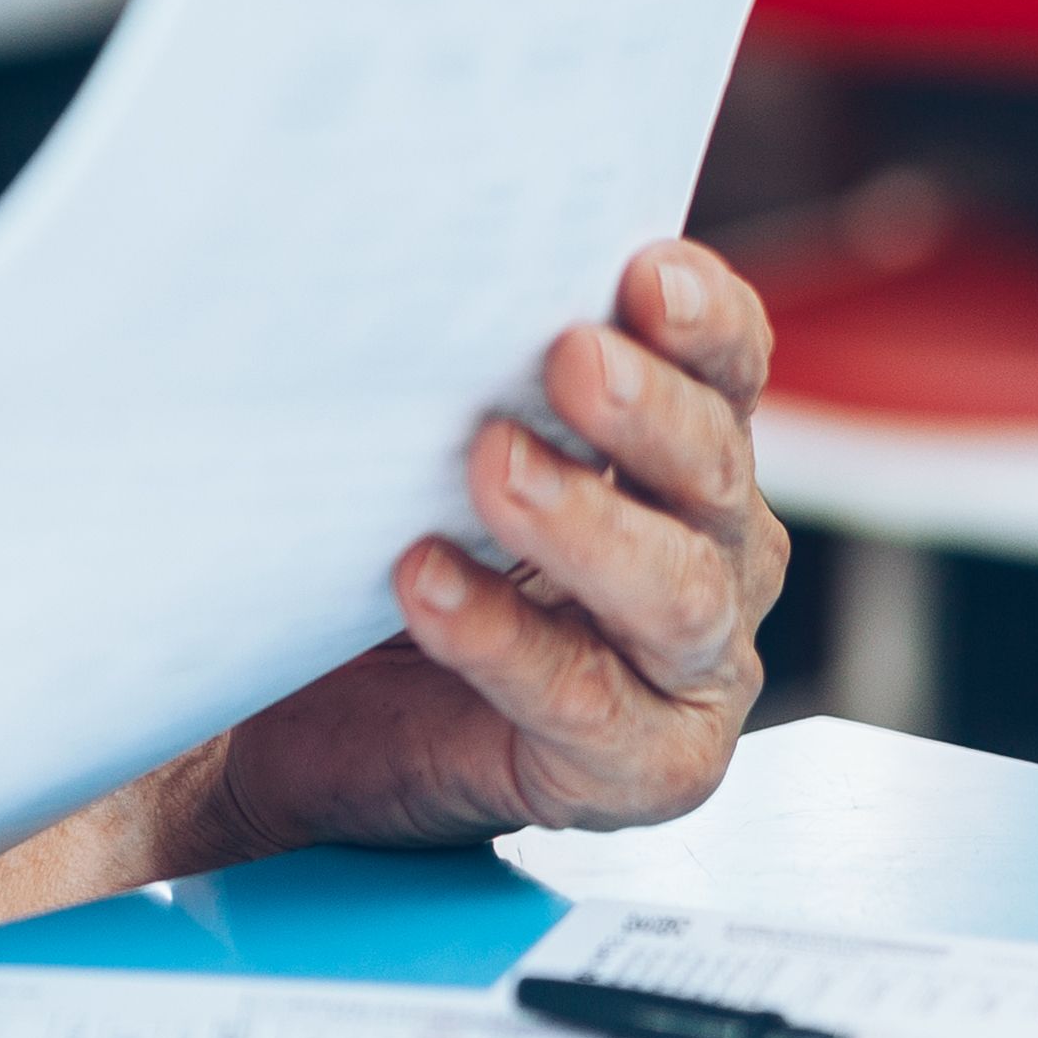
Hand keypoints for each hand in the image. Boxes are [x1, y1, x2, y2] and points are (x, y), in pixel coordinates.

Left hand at [207, 239, 785, 852]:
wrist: (310, 729)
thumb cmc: (395, 556)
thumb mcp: (433, 450)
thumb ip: (469, 376)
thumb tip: (425, 279)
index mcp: (689, 453)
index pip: (726, 369)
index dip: (703, 318)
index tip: (644, 270)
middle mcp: (720, 553)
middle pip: (712, 471)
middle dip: (647, 410)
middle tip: (569, 355)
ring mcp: (694, 669)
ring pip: (676, 591)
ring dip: (586, 523)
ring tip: (492, 465)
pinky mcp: (644, 767)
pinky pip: (584, 700)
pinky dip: (502, 640)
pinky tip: (425, 586)